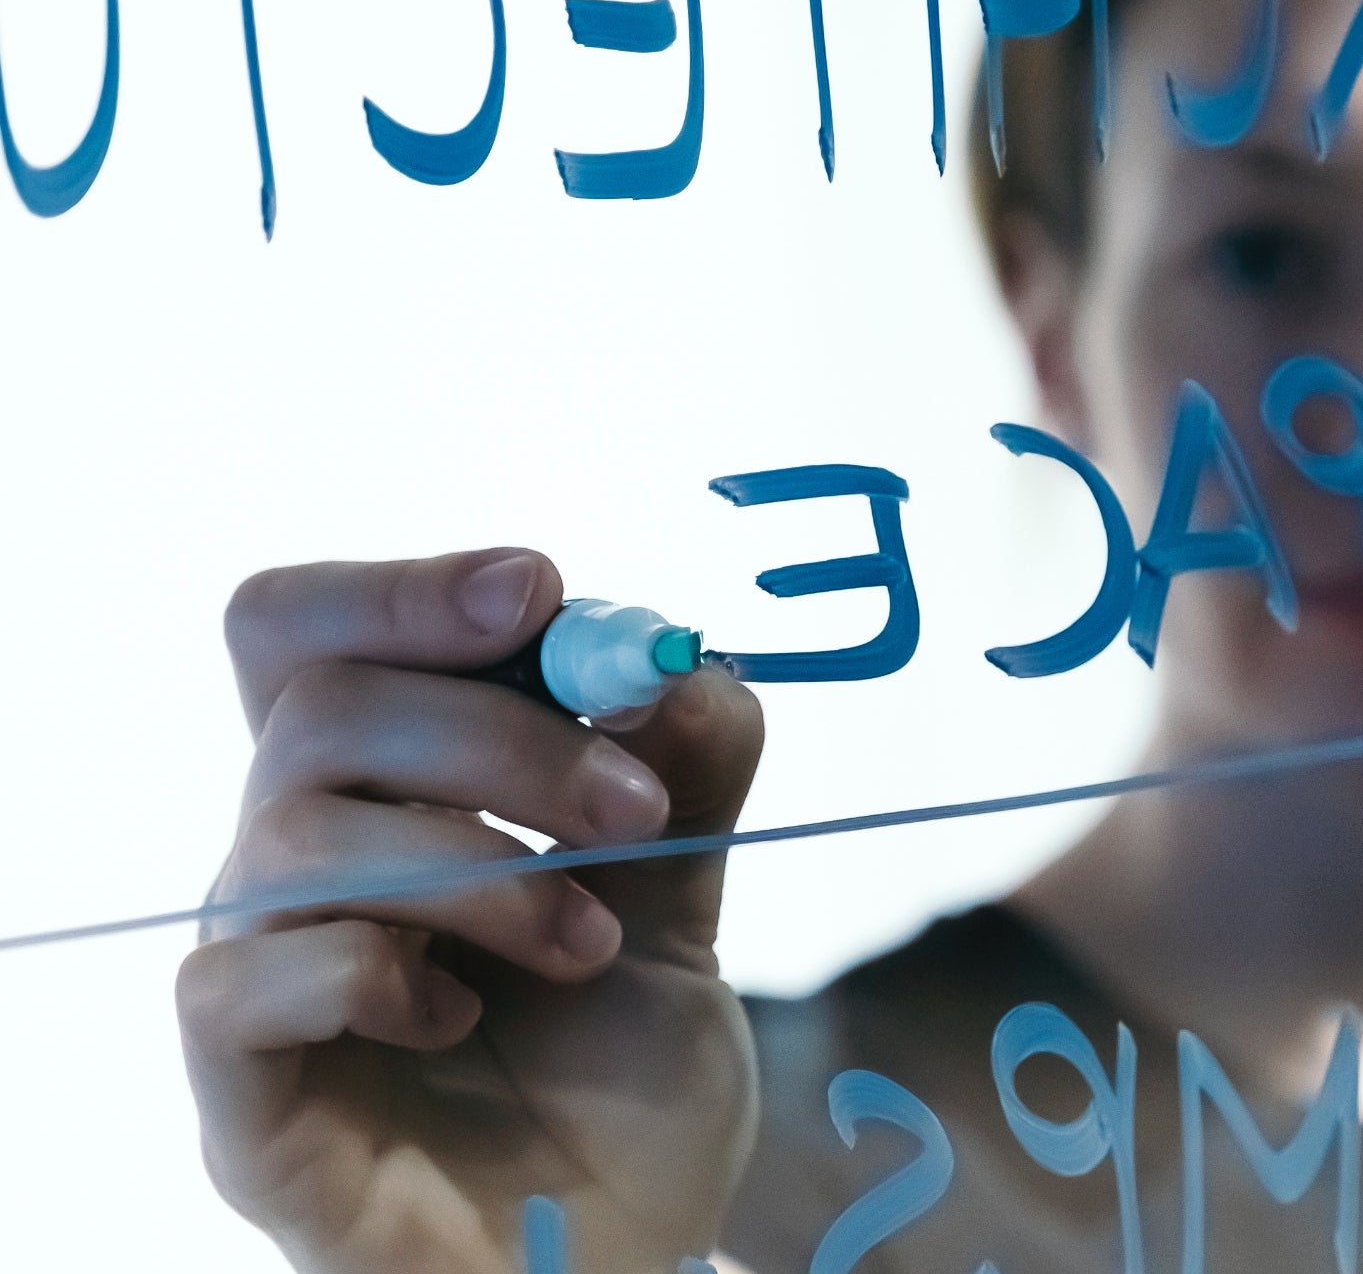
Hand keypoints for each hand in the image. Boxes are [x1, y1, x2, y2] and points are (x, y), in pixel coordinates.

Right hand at [177, 549, 764, 1273]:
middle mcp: (298, 869)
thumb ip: (685, 779)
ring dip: (479, 868)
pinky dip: (374, 969)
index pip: (309, 635)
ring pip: (293, 832)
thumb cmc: (621, 1081)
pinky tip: (462, 1017)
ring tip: (592, 944)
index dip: (405, 590)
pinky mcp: (244, 1104)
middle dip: (501, 734)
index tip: (543, 590)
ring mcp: (261, 981)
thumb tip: (686, 655)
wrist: (622, 1251)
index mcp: (385, 796)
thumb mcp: (685, 906)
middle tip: (633, 809)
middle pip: (316, 709)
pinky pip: (240, 983)